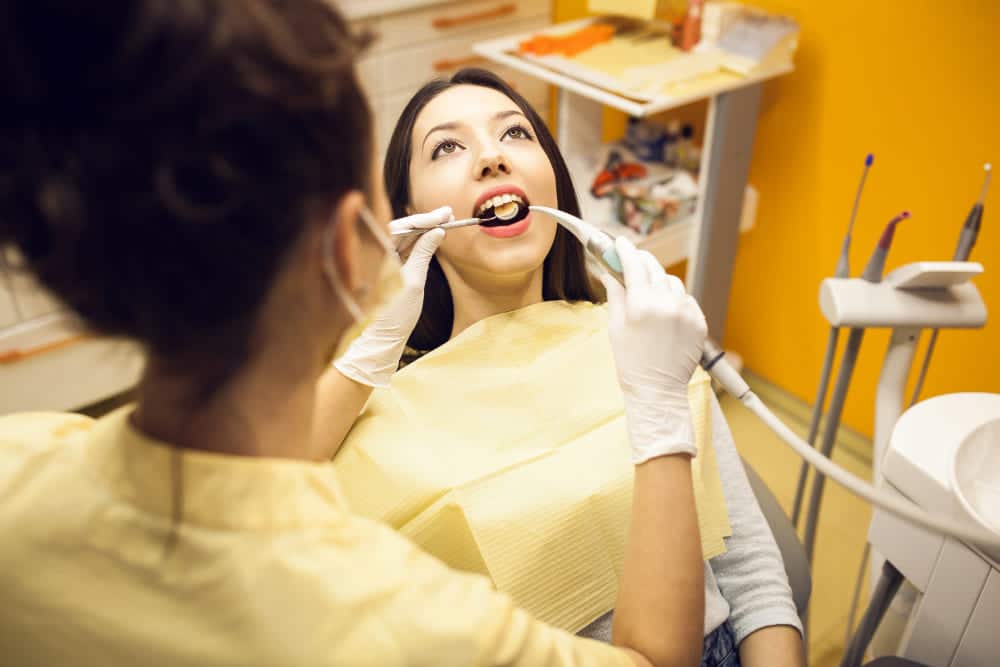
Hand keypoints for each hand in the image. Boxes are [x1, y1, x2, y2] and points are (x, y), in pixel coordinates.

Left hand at [333, 207, 450, 387]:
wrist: (381, 337)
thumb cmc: (395, 314)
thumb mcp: (414, 282)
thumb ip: (423, 253)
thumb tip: (437, 231)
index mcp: (377, 255)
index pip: (402, 227)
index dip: (424, 219)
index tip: (444, 215)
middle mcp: (375, 253)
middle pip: (401, 227)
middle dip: (424, 220)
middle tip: (448, 213)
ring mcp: (379, 259)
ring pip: (401, 235)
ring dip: (422, 228)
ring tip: (444, 220)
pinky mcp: (385, 266)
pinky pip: (400, 246)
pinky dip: (416, 240)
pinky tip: (430, 234)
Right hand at [600, 237, 707, 463]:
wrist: (657, 391)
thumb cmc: (630, 362)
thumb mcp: (615, 326)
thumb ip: (615, 293)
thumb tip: (608, 271)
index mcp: (641, 304)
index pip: (633, 264)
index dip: (625, 250)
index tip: (619, 242)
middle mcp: (666, 303)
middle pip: (654, 267)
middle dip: (641, 261)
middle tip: (632, 260)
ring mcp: (686, 312)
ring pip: (672, 282)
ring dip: (659, 282)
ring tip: (649, 295)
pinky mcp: (699, 322)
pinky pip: (686, 299)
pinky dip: (675, 300)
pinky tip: (665, 313)